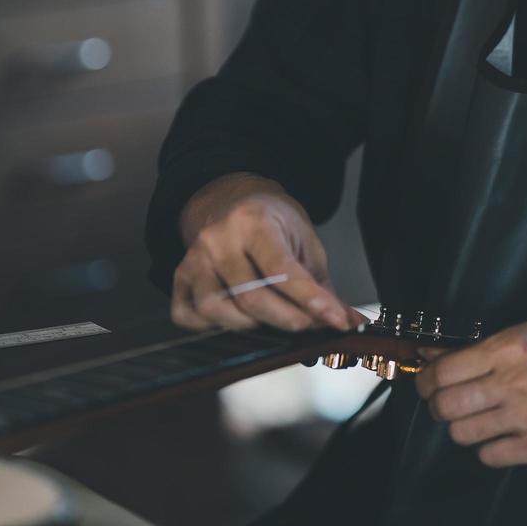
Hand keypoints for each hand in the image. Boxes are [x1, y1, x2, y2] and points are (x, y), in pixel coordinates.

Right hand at [170, 172, 360, 332]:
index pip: (282, 269)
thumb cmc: (271, 220)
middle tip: (309, 324)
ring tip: (271, 316)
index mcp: (253, 221)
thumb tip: (347, 320)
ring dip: (250, 324)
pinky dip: (211, 326)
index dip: (311, 300)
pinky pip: (187, 315)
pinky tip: (234, 317)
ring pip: (216, 310)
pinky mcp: (180, 278)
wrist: (231, 199)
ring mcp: (194, 259)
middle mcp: (218, 239)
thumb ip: (321, 284)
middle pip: (250, 297)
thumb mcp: (303, 240)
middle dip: (287, 319)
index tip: (335, 320)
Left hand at [414, 320, 526, 467]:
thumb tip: (433, 353)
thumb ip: (480, 346)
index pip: (444, 371)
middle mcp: (515, 384)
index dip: (427, 378)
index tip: (428, 381)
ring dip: (462, 426)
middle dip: (437, 404)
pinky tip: (501, 434)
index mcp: (510, 349)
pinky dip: (489, 447)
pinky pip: (490, 456)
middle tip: (445, 402)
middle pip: (446, 405)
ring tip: (477, 418)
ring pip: (462, 433)